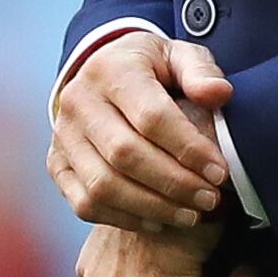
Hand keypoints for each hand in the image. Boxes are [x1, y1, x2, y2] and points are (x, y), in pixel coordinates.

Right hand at [49, 32, 231, 231]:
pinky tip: (159, 220)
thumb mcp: (178, 56)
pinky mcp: (57, 163)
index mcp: (110, 69)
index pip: (151, 116)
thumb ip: (201, 72)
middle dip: (174, 183)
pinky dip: (125, 219)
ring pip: (104, 185)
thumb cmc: (151, 69)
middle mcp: (78, 101)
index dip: (189, 149)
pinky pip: (86, 203)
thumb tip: (218, 94)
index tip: (220, 172)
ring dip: (153, 207)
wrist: (104, 75)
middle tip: (210, 198)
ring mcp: (63, 135)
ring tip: (191, 214)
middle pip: (125, 154)